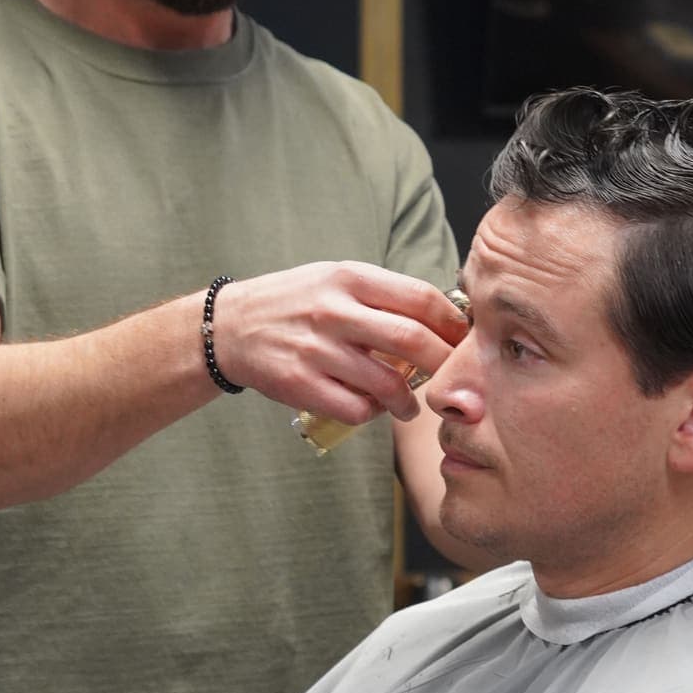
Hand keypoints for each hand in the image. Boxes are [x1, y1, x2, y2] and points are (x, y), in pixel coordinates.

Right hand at [208, 263, 468, 424]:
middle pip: (412, 341)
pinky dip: (372, 414)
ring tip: (410, 406)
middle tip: (451, 378)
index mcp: (349, 278)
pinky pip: (355, 408)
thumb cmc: (295, 303)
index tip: (463, 340)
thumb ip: (382, 295)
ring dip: (409, 401)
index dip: (452, 324)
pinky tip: (370, 408)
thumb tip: (443, 318)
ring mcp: (316, 349)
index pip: (420, 298)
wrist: (230, 327)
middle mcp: (334, 311)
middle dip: (444, 364)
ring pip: (387, 383)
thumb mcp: (336, 280)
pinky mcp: (300, 384)